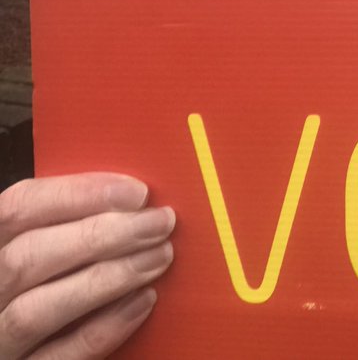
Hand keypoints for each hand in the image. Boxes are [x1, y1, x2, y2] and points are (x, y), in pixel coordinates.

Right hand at [0, 173, 173, 358]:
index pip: (18, 208)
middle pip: (27, 257)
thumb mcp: (46, 244)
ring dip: (105, 279)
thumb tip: (136, 199)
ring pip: (35, 310)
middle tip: (159, 224)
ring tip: (159, 257)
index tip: (137, 192)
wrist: (36, 340)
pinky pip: (56, 358)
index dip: (78, 194)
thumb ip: (71, 223)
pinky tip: (142, 301)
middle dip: (101, 235)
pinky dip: (101, 329)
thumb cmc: (50, 279)